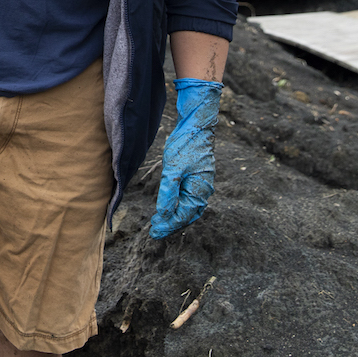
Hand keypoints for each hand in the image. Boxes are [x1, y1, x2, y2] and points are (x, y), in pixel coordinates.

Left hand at [149, 78, 221, 238]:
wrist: (197, 125)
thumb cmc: (185, 145)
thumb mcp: (173, 170)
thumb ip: (168, 194)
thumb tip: (164, 215)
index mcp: (199, 191)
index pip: (182, 216)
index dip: (167, 225)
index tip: (153, 232)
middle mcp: (204, 191)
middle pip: (187, 215)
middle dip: (171, 224)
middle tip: (155, 232)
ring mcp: (202, 184)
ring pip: (189, 208)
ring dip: (175, 216)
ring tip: (161, 222)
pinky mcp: (198, 177)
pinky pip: (189, 198)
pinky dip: (179, 205)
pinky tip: (171, 206)